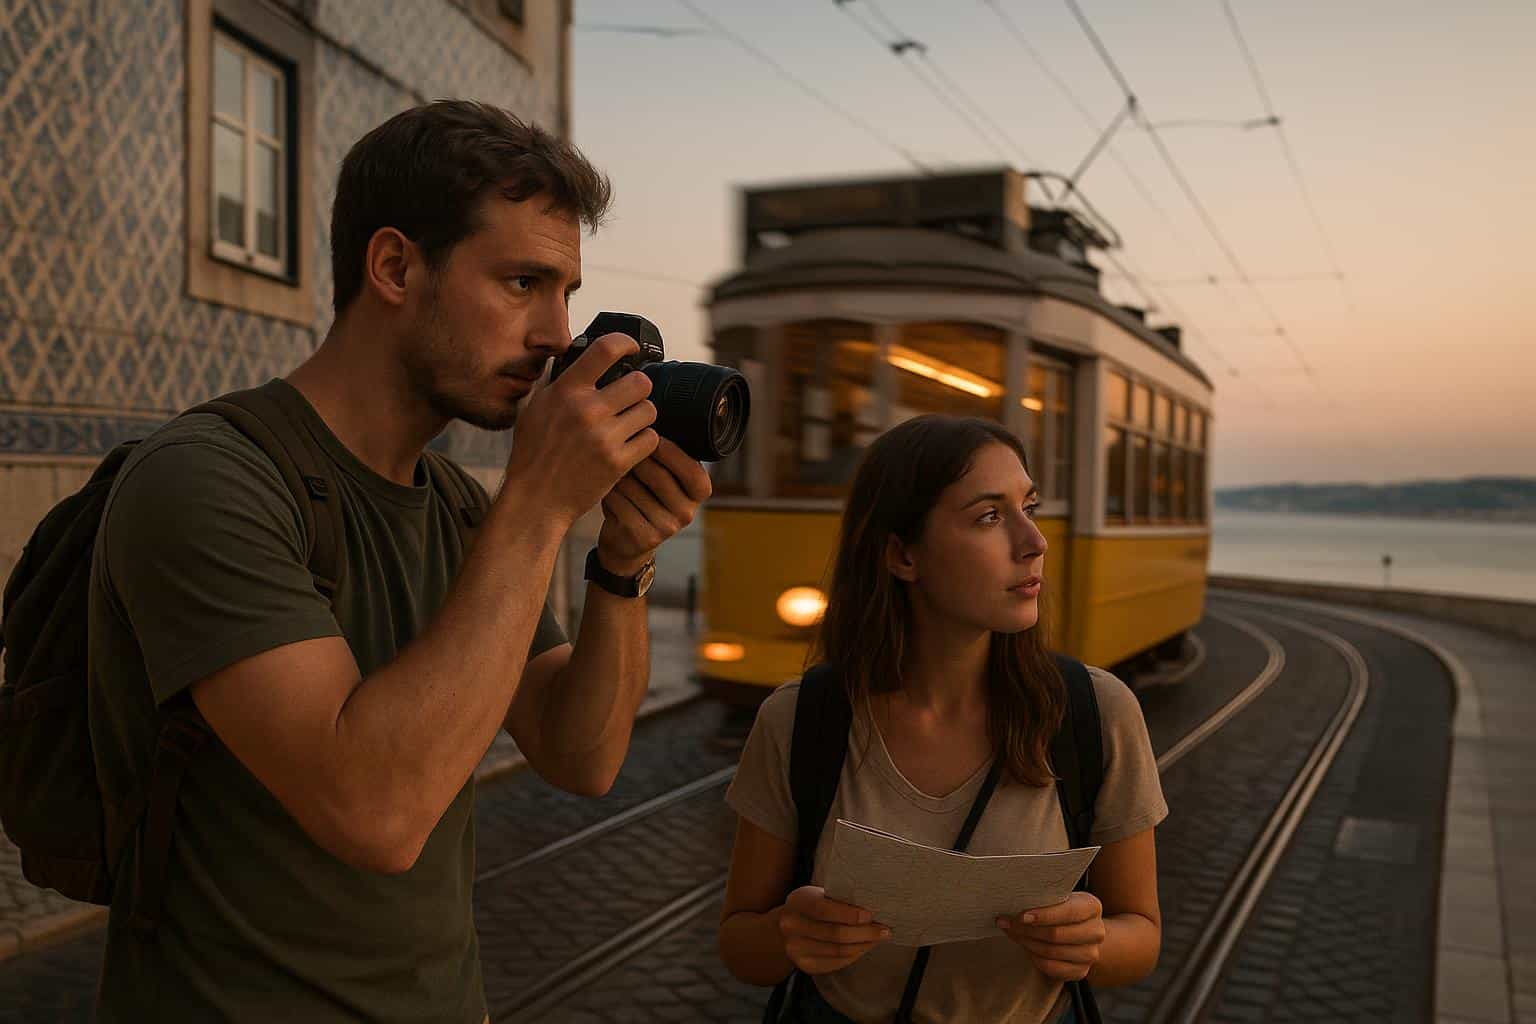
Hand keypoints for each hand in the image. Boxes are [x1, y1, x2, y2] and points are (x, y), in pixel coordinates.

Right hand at [503, 333, 658, 526]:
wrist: (536, 499)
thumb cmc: (534, 454)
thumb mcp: (536, 409)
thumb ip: (561, 385)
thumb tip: (583, 360)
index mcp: (566, 391)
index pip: (605, 349)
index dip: (626, 343)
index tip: (632, 348)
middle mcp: (587, 410)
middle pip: (641, 382)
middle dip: (639, 389)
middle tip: (631, 399)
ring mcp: (604, 436)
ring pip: (650, 410)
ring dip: (643, 416)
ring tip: (629, 425)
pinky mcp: (618, 461)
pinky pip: (651, 439)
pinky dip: (644, 442)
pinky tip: (629, 446)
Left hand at [595, 438, 712, 575]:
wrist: (627, 542)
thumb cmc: (643, 497)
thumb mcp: (663, 478)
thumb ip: (666, 458)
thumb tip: (650, 424)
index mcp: (699, 493)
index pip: (691, 470)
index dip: (671, 451)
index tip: (651, 436)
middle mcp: (687, 513)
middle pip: (658, 476)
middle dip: (635, 459)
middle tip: (619, 448)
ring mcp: (667, 528)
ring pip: (634, 488)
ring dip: (617, 475)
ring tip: (608, 468)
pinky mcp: (644, 537)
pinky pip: (619, 503)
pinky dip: (607, 492)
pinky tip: (603, 489)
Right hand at [779, 885, 890, 975]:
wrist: (783, 929)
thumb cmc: (808, 906)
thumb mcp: (816, 894)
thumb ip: (837, 899)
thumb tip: (871, 906)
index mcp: (797, 903)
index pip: (825, 911)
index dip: (850, 915)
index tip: (871, 915)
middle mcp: (792, 928)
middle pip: (835, 934)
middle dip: (865, 933)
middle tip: (884, 930)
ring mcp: (796, 950)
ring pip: (839, 951)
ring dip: (863, 945)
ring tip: (878, 939)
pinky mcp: (805, 965)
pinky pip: (836, 963)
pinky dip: (855, 955)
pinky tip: (865, 947)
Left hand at [997, 891, 1104, 981]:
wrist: (1082, 931)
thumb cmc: (1062, 909)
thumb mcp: (1058, 898)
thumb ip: (1042, 898)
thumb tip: (1010, 901)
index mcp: (1092, 907)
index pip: (1068, 912)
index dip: (1043, 915)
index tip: (1021, 916)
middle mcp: (1096, 931)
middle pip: (1056, 934)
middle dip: (1027, 930)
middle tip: (1007, 924)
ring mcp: (1091, 954)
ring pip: (1051, 952)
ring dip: (1027, 943)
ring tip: (1013, 933)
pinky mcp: (1081, 971)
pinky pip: (1052, 968)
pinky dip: (1035, 958)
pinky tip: (1026, 948)